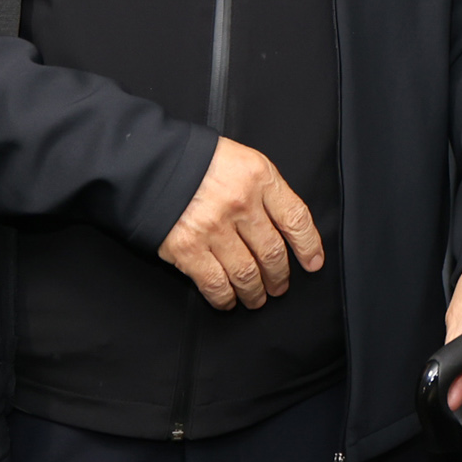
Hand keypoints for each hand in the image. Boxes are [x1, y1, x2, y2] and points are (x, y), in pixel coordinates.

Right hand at [157, 138, 326, 310]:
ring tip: (257, 298)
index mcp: (259, 177)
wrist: (149, 163)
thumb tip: (283, 225)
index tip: (313, 263)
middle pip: (272, 251)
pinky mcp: (188, 248)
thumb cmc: (197, 161)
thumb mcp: (241, 160)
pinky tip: (229, 301)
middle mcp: (241, 204)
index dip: (308, 246)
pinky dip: (225, 298)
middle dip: (279, 276)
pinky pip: (215, 283)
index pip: (296, 219)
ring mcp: (214, 228)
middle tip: (279, 286)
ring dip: (255, 292)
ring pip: (247, 273)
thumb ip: (263, 190)